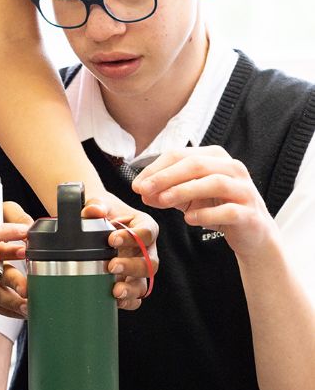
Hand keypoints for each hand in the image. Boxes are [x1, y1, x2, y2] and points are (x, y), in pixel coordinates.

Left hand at [83, 195, 158, 310]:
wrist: (97, 221)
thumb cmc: (102, 211)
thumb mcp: (99, 203)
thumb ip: (97, 204)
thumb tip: (94, 211)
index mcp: (144, 226)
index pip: (146, 233)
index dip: (133, 238)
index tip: (112, 239)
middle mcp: (147, 249)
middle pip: (150, 262)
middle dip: (132, 266)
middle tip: (111, 265)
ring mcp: (140, 267)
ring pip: (145, 282)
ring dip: (131, 288)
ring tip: (115, 290)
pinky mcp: (132, 281)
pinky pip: (136, 296)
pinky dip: (129, 301)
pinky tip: (115, 301)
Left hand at [132, 146, 275, 258]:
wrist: (252, 234)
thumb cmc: (219, 209)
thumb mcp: (189, 198)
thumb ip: (167, 192)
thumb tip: (142, 192)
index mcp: (216, 157)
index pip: (180, 155)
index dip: (156, 168)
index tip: (137, 185)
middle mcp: (233, 168)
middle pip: (196, 165)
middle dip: (166, 176)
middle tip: (144, 190)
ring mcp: (244, 189)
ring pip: (213, 182)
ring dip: (184, 190)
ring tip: (163, 201)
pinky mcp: (250, 213)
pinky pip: (227, 210)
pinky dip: (206, 214)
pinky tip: (189, 219)